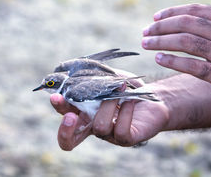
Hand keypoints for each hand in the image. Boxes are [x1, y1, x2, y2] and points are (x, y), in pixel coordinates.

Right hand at [50, 85, 168, 150]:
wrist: (154, 97)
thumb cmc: (126, 87)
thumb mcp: (106, 77)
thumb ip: (88, 76)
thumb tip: (67, 71)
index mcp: (83, 113)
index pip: (64, 117)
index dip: (58, 110)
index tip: (56, 95)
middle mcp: (92, 126)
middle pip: (69, 140)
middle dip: (65, 129)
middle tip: (70, 116)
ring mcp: (109, 135)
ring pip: (99, 127)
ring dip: (108, 105)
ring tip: (119, 89)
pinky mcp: (126, 138)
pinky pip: (120, 129)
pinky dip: (124, 112)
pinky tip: (129, 100)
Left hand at [142, 3, 210, 112]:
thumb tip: (182, 19)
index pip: (196, 10)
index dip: (172, 12)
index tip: (155, 17)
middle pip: (187, 24)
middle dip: (161, 27)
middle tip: (145, 32)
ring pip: (186, 42)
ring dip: (161, 42)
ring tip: (146, 43)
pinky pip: (192, 66)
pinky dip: (172, 61)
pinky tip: (158, 59)